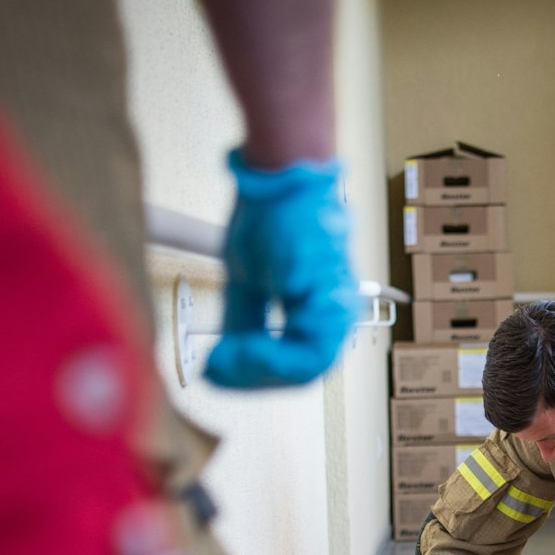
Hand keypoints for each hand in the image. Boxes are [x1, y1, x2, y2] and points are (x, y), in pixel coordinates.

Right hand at [206, 153, 357, 388]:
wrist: (281, 177)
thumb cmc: (269, 216)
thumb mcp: (245, 281)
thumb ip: (244, 325)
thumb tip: (222, 364)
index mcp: (318, 311)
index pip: (293, 364)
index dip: (252, 376)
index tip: (216, 372)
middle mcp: (336, 313)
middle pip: (302, 373)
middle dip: (254, 377)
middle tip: (217, 370)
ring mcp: (339, 308)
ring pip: (307, 369)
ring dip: (261, 371)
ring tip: (226, 357)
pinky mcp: (334, 302)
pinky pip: (308, 352)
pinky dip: (271, 358)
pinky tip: (242, 348)